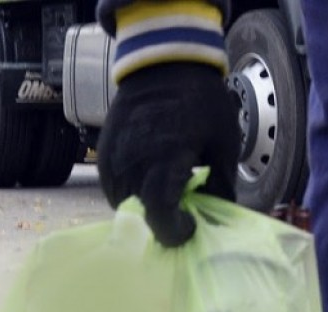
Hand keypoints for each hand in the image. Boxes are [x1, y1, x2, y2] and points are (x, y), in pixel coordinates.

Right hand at [97, 62, 240, 246]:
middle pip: (141, 215)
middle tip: (184, 214)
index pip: (159, 215)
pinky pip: (112, 187)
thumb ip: (221, 185)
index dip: (174, 232)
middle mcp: (133, 162)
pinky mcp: (103, 151)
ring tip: (168, 197)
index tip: (191, 226)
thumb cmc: (202, 103)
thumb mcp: (224, 145)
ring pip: (124, 204)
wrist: (164, 62)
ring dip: (145, 210)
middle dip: (163, 223)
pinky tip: (150, 184)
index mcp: (165, 160)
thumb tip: (217, 217)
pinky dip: (130, 194)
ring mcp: (114, 156)